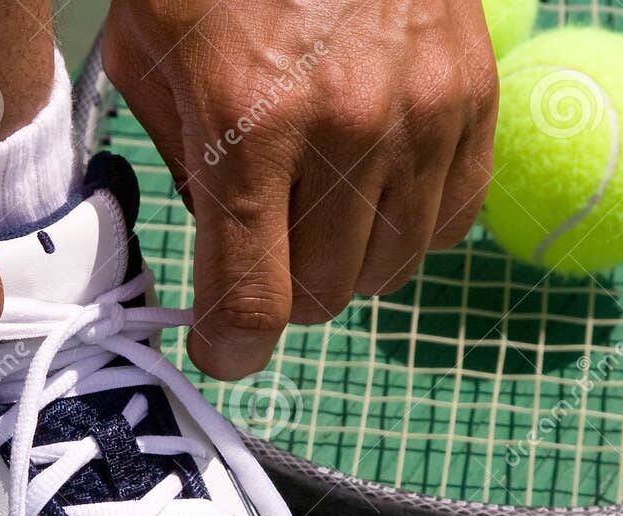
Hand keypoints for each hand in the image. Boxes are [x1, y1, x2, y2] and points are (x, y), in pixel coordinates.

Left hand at [103, 0, 496, 378]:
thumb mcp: (149, 61)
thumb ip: (180, 171)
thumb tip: (211, 265)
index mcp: (248, 124)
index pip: (252, 302)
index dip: (230, 347)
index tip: (222, 348)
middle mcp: (347, 129)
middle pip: (324, 298)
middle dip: (282, 295)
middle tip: (259, 253)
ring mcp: (423, 113)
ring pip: (387, 270)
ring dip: (343, 264)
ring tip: (311, 211)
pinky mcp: (473, 97)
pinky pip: (448, 223)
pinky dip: (405, 227)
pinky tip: (368, 189)